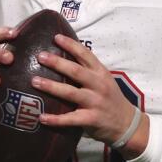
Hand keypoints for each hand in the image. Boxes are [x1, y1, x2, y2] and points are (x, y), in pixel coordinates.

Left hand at [33, 35, 147, 155]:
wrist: (126, 123)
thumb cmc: (110, 99)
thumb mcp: (104, 80)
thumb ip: (88, 71)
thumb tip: (63, 58)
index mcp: (101, 73)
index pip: (86, 55)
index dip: (71, 45)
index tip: (56, 37)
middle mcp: (98, 85)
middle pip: (75, 71)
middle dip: (57, 63)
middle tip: (40, 56)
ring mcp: (95, 102)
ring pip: (70, 93)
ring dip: (51, 86)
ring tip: (34, 81)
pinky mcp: (91, 119)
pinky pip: (70, 119)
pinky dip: (55, 119)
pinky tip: (41, 117)